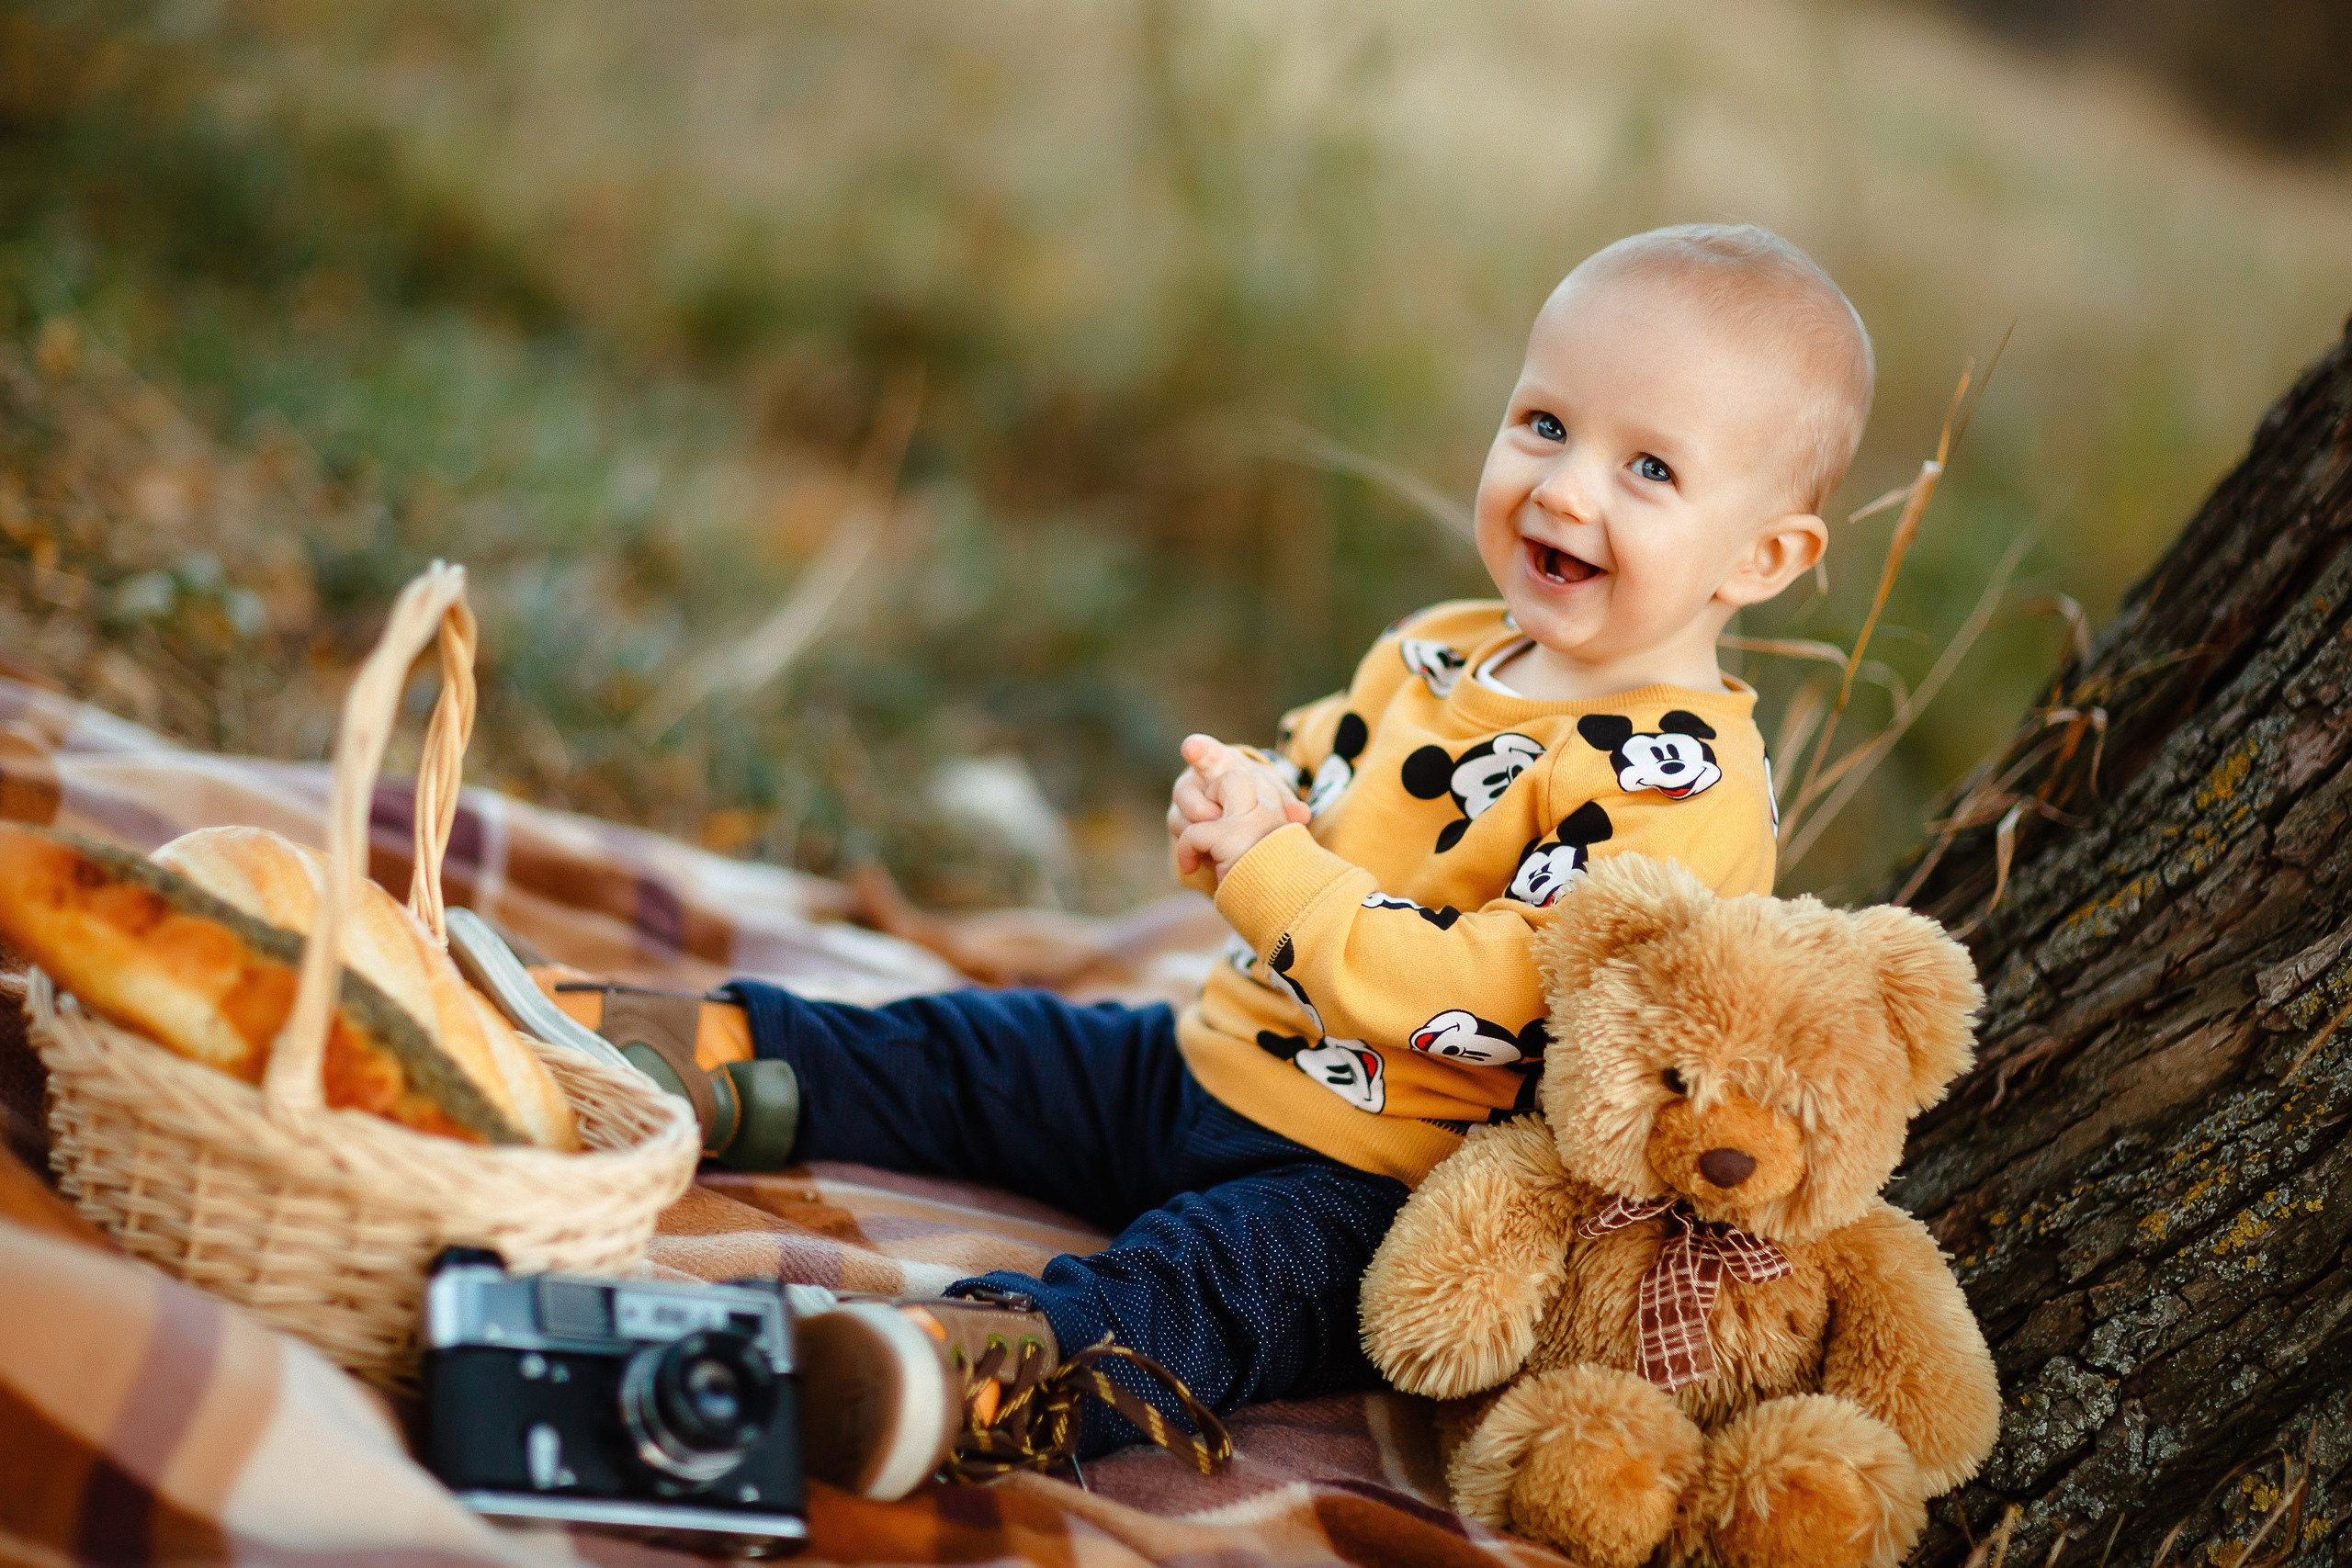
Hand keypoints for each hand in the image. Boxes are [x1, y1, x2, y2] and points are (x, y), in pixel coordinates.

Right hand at [1168, 734, 1308, 886]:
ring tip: (1226, 840)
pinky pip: (1181, 839)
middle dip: (1203, 811)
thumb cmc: (1254, 796)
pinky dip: (1200, 849)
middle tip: (1222, 821)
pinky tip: (1218, 854)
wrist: (1237, 814)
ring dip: (1202, 834)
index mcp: (1217, 764)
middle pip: (1185, 793)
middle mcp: (1193, 780)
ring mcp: (1182, 804)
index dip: (1198, 749)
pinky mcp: (1178, 826)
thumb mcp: (1270, 795)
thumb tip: (1302, 814)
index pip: (1204, 752)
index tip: (1191, 746)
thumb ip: (1285, 802)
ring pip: (1179, 820)